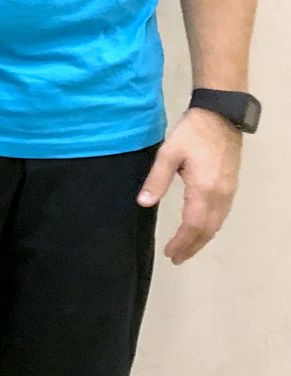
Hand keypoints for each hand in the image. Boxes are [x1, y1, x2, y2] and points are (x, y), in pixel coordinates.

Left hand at [137, 107, 242, 263]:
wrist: (221, 117)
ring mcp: (229, 192)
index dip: (182, 242)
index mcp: (204, 189)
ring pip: (216, 224)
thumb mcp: (168, 152)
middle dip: (192, 246)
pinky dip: (210, 227)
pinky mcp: (231, 186)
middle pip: (207, 229)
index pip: (193, 225)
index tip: (170, 253)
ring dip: (202, 239)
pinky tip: (201, 229)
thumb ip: (157, 179)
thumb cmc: (192, 133)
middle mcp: (220, 195)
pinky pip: (221, 215)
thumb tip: (144, 202)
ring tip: (186, 249)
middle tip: (176, 258)